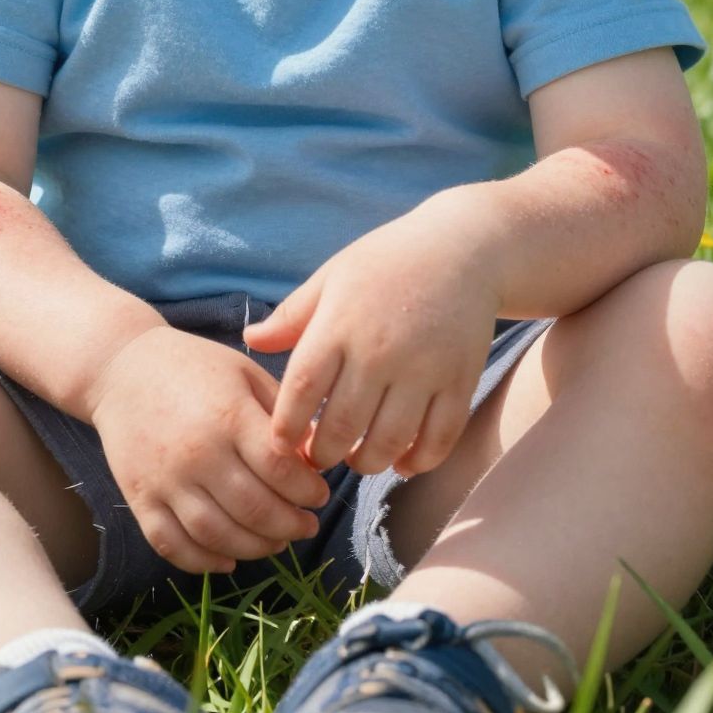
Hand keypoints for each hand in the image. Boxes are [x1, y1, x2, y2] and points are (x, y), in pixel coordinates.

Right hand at [89, 328, 330, 575]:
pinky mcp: (139, 498)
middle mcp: (197, 453)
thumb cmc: (193, 366)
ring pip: (218, 535)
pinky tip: (228, 559)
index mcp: (228, 416)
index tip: (320, 495)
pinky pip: (172, 545)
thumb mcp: (245, 373)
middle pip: (255, 509)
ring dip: (256, 549)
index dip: (309, 490)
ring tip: (276, 542)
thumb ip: (282, 414)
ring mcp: (165, 480)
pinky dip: (203, 562)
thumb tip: (316, 456)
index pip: (281, 469)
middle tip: (306, 525)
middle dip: (291, 525)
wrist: (120, 368)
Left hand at [243, 206, 500, 476]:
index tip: (281, 445)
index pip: (303, 390)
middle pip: (342, 427)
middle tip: (319, 458)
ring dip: (367, 463)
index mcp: (339, 324)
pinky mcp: (460, 381)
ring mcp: (424, 369)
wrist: (463, 249)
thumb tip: (250, 339)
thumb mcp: (332, 277)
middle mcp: (380, 351)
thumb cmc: (387, 261)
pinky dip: (418, 462)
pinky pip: (438, 438)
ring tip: (357, 459)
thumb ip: (292, 316)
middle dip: (324, 455)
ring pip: (389, 442)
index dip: (286, 428)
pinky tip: (402, 462)